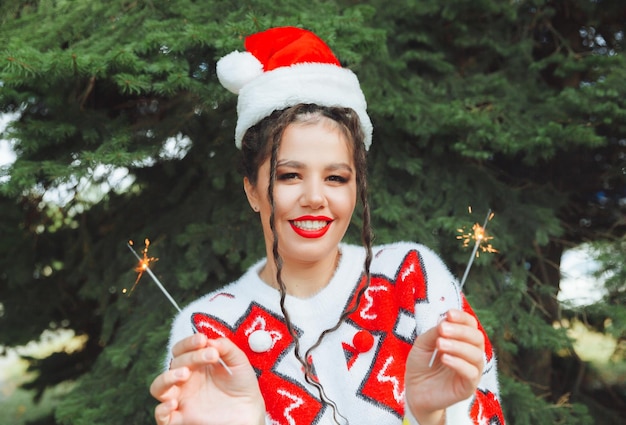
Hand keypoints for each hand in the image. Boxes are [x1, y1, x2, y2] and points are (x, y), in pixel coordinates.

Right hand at [150, 334, 264, 424]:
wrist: (250, 411)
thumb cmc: (242, 385)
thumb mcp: (239, 362)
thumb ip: (226, 347)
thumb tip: (210, 340)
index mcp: (195, 364)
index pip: (182, 349)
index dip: (189, 342)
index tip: (202, 339)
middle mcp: (185, 379)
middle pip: (175, 363)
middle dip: (191, 357)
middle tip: (211, 355)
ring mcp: (181, 399)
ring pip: (158, 387)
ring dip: (167, 377)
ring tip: (184, 373)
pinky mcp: (180, 419)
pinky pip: (161, 416)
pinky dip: (162, 409)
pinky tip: (174, 403)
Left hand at [405, 309, 484, 424]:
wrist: (414, 391)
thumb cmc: (421, 365)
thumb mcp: (423, 344)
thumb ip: (434, 332)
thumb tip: (445, 320)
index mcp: (462, 341)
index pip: (470, 325)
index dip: (462, 318)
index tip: (449, 313)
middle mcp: (470, 354)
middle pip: (477, 338)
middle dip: (460, 331)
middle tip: (442, 329)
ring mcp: (471, 371)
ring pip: (477, 355)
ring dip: (458, 346)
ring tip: (440, 344)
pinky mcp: (468, 387)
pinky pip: (471, 374)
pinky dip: (459, 363)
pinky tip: (445, 358)